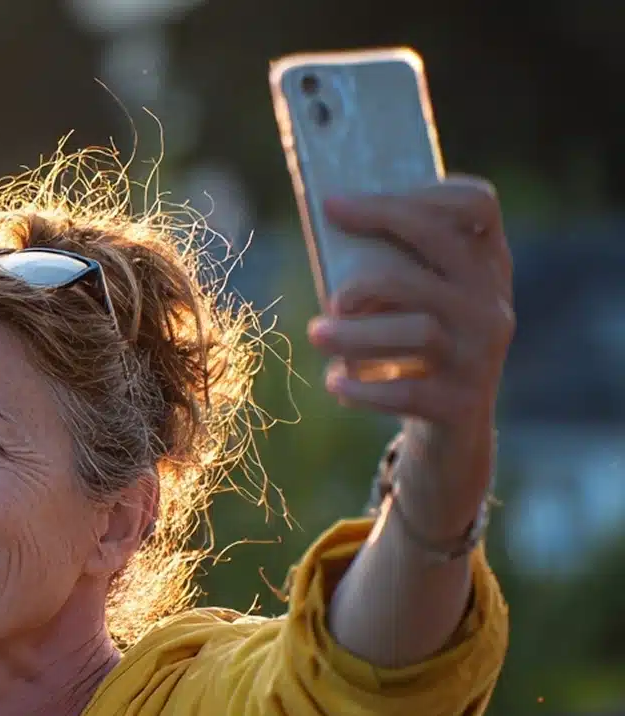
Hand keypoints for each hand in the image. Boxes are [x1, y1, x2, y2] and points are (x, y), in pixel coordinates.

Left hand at [307, 176, 512, 532]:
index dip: (411, 194)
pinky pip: (407, 391)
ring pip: (419, 326)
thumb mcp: (409, 301)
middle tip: (322, 261)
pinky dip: (362, 388)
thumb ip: (385, 264)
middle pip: (440, 245)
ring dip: (356, 332)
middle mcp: (492, 302)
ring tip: (317, 334)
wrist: (450, 428)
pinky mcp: (460, 402)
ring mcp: (482, 353)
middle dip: (370, 248)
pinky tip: (335, 383)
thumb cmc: (409, 346)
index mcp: (484, 263)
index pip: (475, 204)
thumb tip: (326, 227)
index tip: (336, 204)